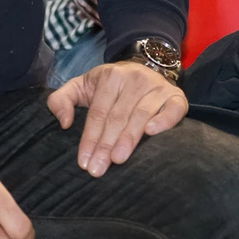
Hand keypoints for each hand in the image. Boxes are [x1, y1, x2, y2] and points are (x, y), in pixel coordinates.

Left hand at [47, 61, 186, 176]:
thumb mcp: (81, 86)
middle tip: (98, 169)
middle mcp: (135, 79)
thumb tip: (65, 122)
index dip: (89, 137)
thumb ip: (61, 100)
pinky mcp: (176, 96)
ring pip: (141, 114)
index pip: (98, 112)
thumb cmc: (108, 87)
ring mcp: (157, 87)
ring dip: (129, 139)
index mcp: (110, 77)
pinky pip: (172, 109)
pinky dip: (164, 120)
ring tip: (118, 160)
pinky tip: (152, 133)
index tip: (84, 162)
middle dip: (106, 145)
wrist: (142, 69)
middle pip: (117, 116)